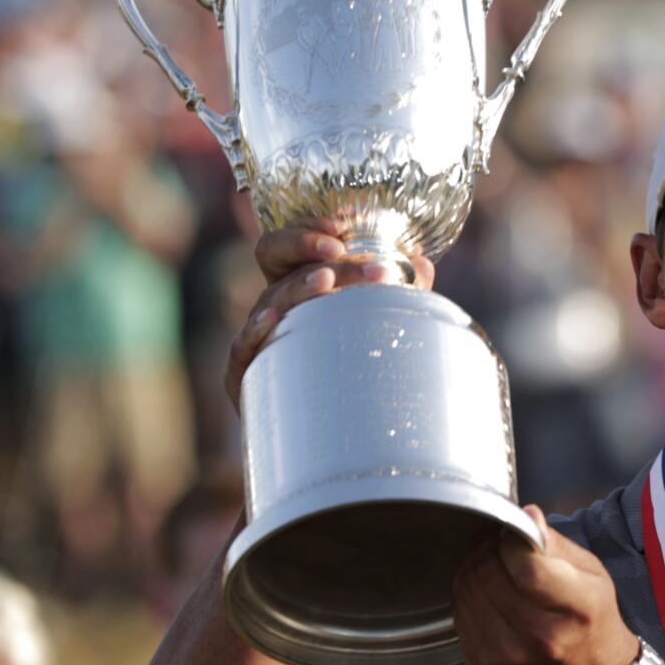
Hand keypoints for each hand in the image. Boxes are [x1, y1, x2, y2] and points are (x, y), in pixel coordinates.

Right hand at [224, 219, 435, 410]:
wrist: (334, 437)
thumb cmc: (358, 370)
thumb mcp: (383, 326)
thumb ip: (402, 295)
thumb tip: (422, 264)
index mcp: (300, 288)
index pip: (290, 245)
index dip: (307, 229)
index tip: (340, 228)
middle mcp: (274, 307)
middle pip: (275, 262)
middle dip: (304, 248)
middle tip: (338, 251)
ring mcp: (257, 339)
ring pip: (268, 301)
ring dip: (296, 287)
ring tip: (324, 279)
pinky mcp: (246, 378)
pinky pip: (242, 351)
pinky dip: (255, 332)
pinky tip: (273, 320)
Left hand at [452, 505, 639, 664]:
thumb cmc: (593, 620)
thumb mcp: (591, 574)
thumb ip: (554, 543)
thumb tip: (527, 515)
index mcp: (578, 609)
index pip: (527, 566)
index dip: (511, 540)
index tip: (514, 532)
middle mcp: (542, 638)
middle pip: (490, 574)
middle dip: (490, 547)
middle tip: (498, 541)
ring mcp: (508, 656)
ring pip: (468, 589)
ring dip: (475, 565)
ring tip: (492, 561)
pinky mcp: (482, 664)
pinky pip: (459, 611)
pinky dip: (468, 591)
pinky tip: (485, 588)